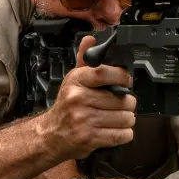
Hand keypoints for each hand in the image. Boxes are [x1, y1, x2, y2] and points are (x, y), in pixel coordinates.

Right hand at [36, 35, 136, 161]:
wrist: (51, 134)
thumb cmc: (66, 106)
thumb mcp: (73, 80)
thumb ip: (85, 60)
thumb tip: (90, 39)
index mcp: (76, 81)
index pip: (104, 73)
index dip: (123, 76)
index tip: (127, 81)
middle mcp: (79, 99)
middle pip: (122, 99)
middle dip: (127, 103)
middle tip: (122, 103)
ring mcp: (84, 120)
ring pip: (125, 118)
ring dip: (127, 119)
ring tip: (119, 117)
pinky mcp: (90, 138)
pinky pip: (121, 134)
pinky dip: (124, 133)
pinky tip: (116, 129)